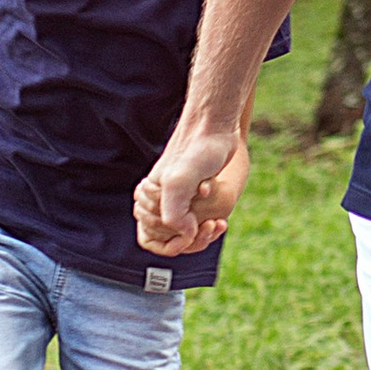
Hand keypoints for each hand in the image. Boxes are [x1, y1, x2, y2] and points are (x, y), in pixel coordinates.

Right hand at [137, 114, 246, 255]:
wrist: (216, 127)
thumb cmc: (197, 150)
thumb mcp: (179, 182)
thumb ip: (172, 213)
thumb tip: (184, 234)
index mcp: (149, 198)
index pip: (151, 238)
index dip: (173, 242)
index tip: (194, 231)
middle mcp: (159, 199)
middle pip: (169, 239)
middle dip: (191, 239)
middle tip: (210, 225)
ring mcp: (177, 197)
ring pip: (184, 233)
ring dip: (202, 235)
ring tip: (218, 224)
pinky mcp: (193, 194)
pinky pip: (196, 222)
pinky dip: (208, 226)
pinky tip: (220, 221)